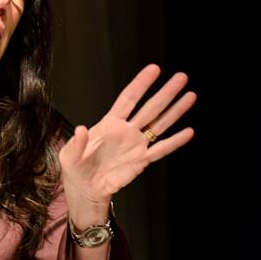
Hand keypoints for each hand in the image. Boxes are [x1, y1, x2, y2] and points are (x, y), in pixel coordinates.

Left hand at [59, 64, 195, 221]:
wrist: (86, 190)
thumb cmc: (76, 169)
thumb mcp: (70, 156)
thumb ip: (76, 143)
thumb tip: (81, 130)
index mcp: (109, 124)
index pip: (128, 99)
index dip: (141, 84)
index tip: (154, 69)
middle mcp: (126, 131)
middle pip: (150, 107)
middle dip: (166, 92)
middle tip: (181, 78)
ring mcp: (136, 145)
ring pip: (160, 124)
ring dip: (175, 111)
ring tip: (190, 96)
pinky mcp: (142, 161)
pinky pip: (161, 149)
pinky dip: (175, 142)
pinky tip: (188, 132)